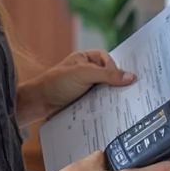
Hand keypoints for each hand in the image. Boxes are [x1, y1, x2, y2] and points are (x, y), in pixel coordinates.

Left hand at [17, 50, 135, 124]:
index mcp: (85, 58)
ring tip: (123, 104)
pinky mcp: (84, 101)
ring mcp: (85, 87)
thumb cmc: (56, 83)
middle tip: (130, 93)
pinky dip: (105, 106)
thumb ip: (107, 75)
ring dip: (111, 96)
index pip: (107, 60)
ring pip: (105, 90)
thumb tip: (131, 77)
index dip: (116, 68)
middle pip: (109, 76)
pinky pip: (99, 101)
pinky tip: (111, 111)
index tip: (125, 80)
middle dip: (116, 84)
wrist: (39, 104)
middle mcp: (87, 71)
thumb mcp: (83, 74)